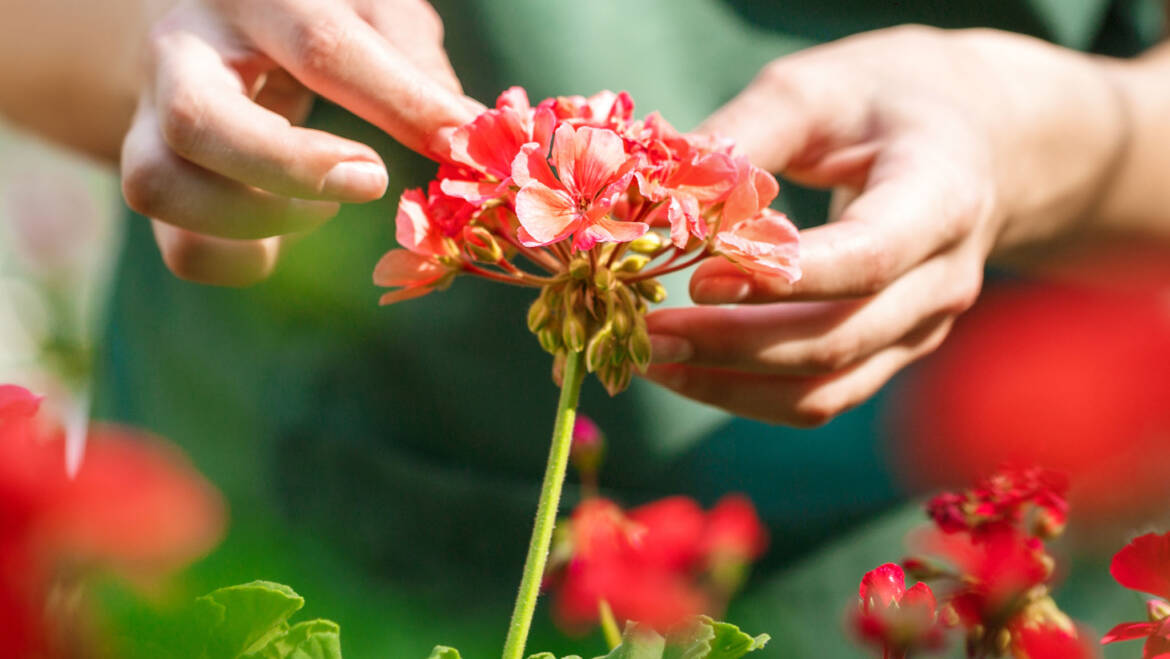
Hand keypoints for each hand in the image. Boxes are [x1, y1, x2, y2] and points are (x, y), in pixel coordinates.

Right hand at [120, 0, 480, 285]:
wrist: (214, 14)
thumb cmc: (316, 10)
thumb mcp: (372, 8)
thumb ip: (414, 63)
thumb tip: (469, 134)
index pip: (321, 47)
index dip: (397, 102)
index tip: (455, 142)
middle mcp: (183, 47)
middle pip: (200, 122)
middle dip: (294, 170)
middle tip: (372, 179)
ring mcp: (151, 112)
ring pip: (161, 186)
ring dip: (255, 221)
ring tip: (320, 212)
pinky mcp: (151, 171)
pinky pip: (176, 245)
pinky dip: (236, 260)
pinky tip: (280, 242)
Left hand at [643, 26, 1127, 425]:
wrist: (971, 140)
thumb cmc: (883, 102)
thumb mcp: (816, 91)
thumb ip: (743, 139)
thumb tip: (656, 198)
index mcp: (942, 198)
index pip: (867, 260)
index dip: (781, 281)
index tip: (699, 280)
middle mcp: (942, 280)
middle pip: (838, 341)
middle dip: (732, 346)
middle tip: (645, 332)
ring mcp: (920, 328)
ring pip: (827, 390)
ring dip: (730, 385)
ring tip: (649, 359)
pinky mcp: (889, 352)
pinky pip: (820, 396)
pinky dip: (747, 392)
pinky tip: (685, 369)